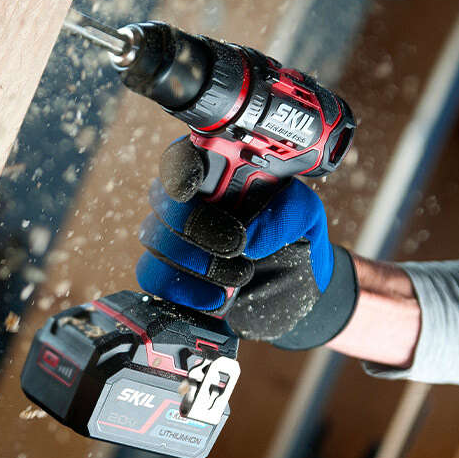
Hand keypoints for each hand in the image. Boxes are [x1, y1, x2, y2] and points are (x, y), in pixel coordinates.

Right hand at [135, 143, 358, 347]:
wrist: (291, 284)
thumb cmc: (293, 236)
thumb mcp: (303, 215)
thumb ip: (285, 213)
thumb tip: (250, 236)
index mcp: (214, 171)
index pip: (181, 159)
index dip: (179, 171)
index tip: (190, 190)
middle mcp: (186, 200)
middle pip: (162, 202)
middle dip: (194, 225)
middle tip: (235, 247)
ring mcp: (173, 238)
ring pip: (155, 241)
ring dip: (194, 262)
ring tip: (240, 277)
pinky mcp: (169, 277)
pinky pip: (155, 279)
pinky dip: (183, 290)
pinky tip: (218, 298)